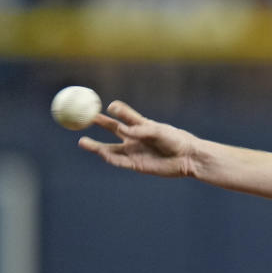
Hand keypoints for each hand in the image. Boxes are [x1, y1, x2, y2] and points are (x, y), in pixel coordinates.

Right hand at [78, 101, 196, 177]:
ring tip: (82, 142)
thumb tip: (123, 129)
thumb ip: (140, 130)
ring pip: (110, 148)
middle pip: (112, 128)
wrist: (187, 158)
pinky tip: (102, 154)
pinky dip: (110, 158)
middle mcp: (134, 137)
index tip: (109, 107)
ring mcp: (134, 151)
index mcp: (141, 124)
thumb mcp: (159, 131)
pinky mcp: (137, 165)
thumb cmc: (176, 140)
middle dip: (97, 123)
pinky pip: (120, 162)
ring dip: (96, 146)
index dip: (116, 110)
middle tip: (81, 118)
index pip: (123, 114)